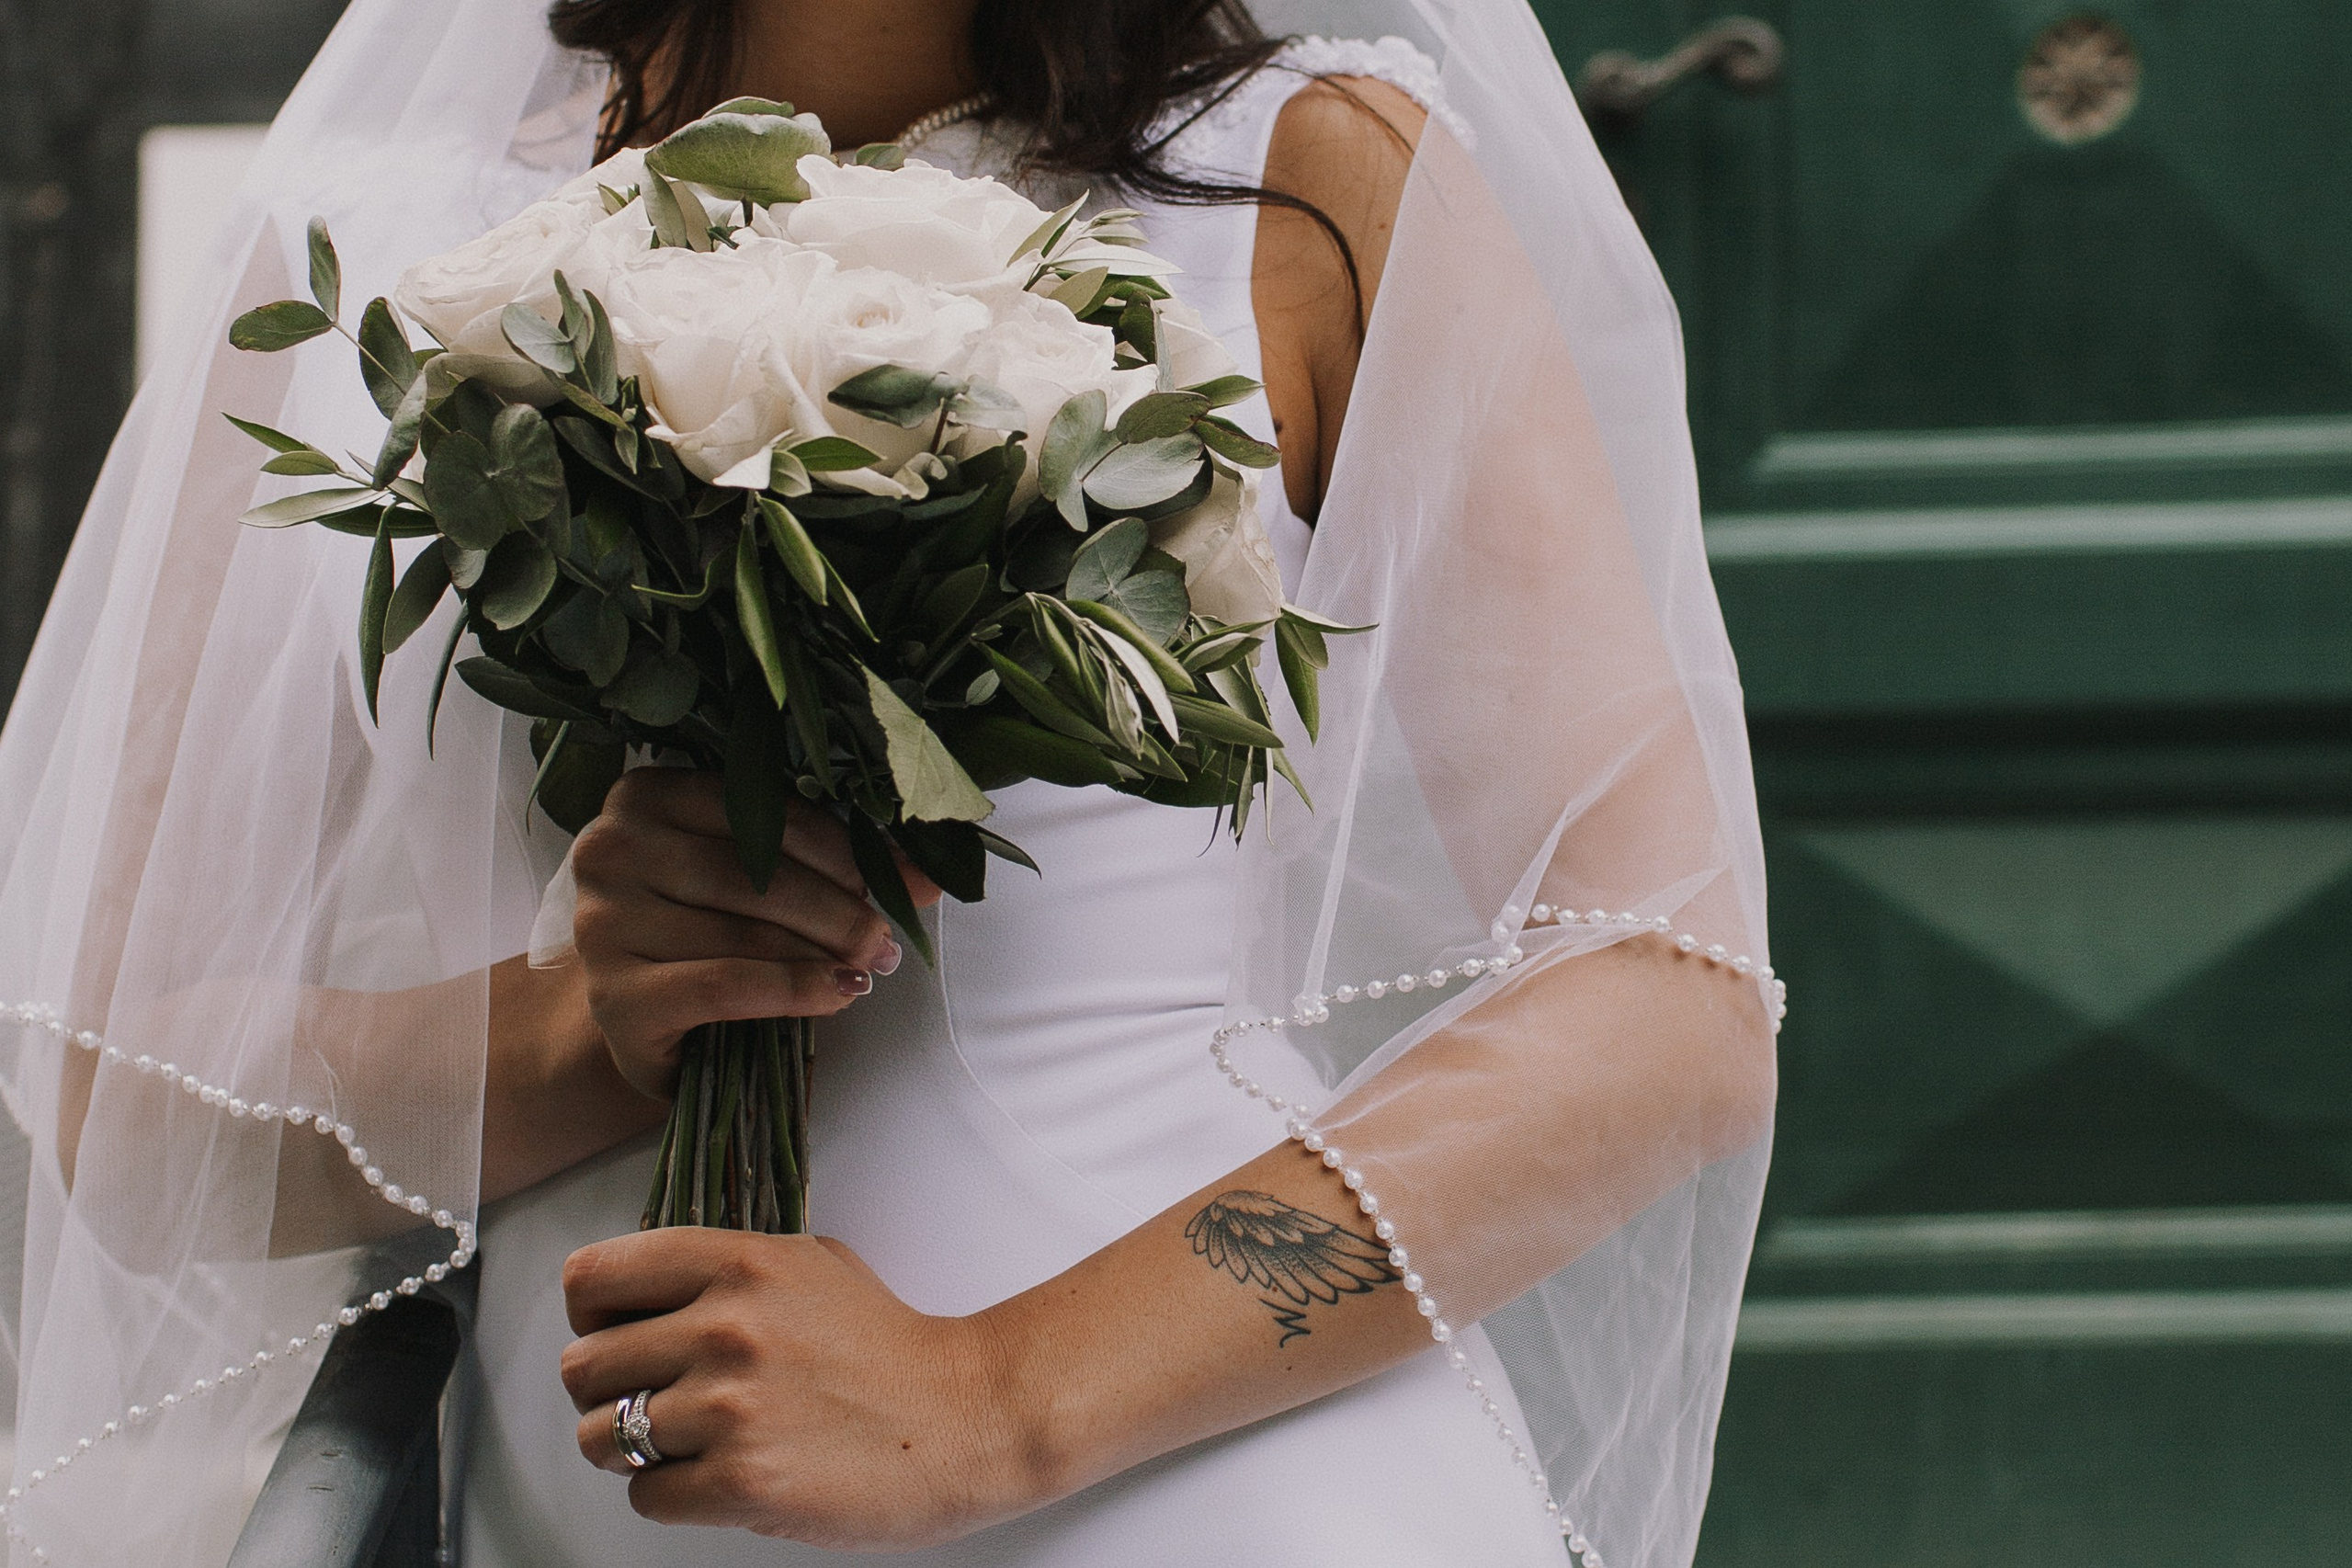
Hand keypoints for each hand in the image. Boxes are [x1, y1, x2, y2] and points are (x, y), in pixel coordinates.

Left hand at [560, 1228, 1045, 1548]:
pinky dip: (674, 1496)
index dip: (593, 1315)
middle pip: (581, 1367)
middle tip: (657, 1401)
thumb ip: (725, 1270)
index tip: (617, 1333)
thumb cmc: (891, 1347)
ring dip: (634, 1450)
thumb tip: (645, 1295)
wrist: (965, 1417)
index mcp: (739, 1264)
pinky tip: (723, 1475)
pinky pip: (646, 1498)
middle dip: (608, 1392)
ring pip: (600, 1439)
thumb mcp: (810, 1265)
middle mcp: (726, 1328)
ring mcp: (731, 1408)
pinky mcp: (742, 1482)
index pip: (591, 1278)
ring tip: (689, 1444)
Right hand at [570, 769, 939, 1096]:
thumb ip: (827, 865)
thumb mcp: (757, 884)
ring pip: (743, 930)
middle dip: (838, 908)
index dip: (842, 849)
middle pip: (754, 872)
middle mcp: (611, 848)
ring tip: (868, 969)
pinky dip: (792, 989)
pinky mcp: (614, 996)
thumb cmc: (702, 936)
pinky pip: (724, 984)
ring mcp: (602, 923)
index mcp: (645, 795)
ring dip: (822, 952)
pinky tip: (836, 994)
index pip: (763, 811)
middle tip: (887, 941)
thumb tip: (930, 873)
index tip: (902, 881)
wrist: (635, 1021)